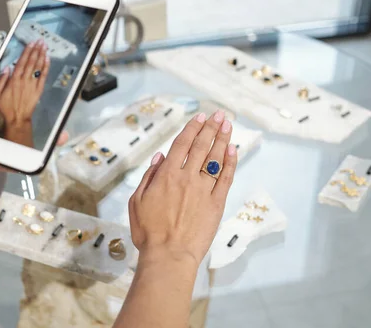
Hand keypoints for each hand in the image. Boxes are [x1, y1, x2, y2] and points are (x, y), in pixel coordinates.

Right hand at [0, 40, 49, 125]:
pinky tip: (47, 60)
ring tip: (44, 46)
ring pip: (38, 67)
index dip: (27, 51)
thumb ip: (2, 79)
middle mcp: (24, 80)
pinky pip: (43, 77)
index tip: (31, 43)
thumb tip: (6, 68)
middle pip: (31, 62)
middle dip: (36, 50)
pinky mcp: (38, 90)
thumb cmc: (6, 107)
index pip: (21, 62)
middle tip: (40, 41)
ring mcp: (32, 85)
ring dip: (41, 55)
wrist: (17, 119)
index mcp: (14, 80)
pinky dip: (46, 67)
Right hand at [128, 110, 236, 265]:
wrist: (169, 255)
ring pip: (215, 159)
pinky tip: (234, 150)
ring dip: (222, 139)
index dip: (192, 128)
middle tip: (220, 114)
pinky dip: (230, 163)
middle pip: (201, 147)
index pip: (182, 144)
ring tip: (228, 125)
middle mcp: (187, 178)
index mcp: (166, 176)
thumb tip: (160, 157)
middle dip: (211, 128)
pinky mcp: (216, 204)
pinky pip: (225, 178)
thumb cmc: (148, 231)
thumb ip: (148, 177)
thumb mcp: (136, 201)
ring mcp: (203, 190)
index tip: (200, 116)